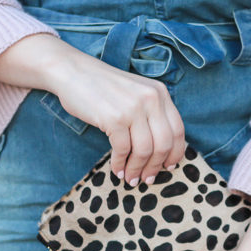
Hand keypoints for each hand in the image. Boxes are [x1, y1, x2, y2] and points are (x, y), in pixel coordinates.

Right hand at [0, 33, 185, 185]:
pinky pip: (123, 150)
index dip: (175, 153)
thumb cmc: (103, 88)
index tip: (168, 167)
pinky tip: (116, 170)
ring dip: (137, 169)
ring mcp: (133, 108)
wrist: (72, 71)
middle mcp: (151, 99)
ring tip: (131, 179)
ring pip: (145, 150)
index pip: (178, 130)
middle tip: (147, 179)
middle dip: (156, 166)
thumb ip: (151, 114)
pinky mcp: (114, 118)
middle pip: (164, 144)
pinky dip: (120, 164)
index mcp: (160, 93)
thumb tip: (161, 152)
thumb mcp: (136, 94)